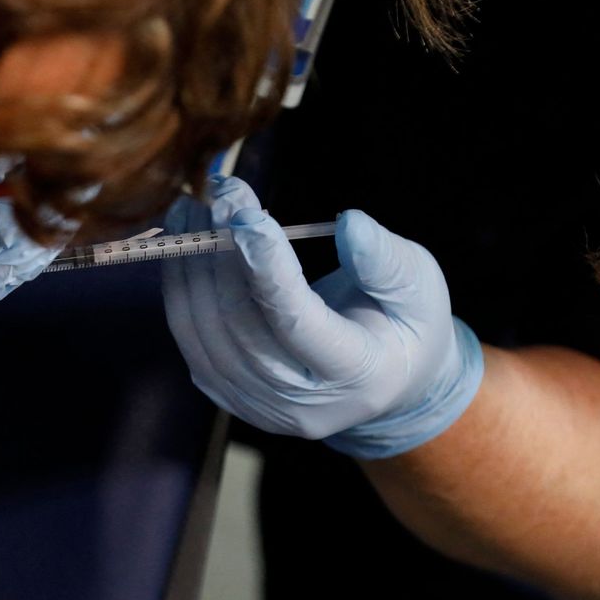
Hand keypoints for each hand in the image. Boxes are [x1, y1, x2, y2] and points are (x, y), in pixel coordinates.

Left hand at [161, 175, 483, 457]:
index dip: (267, 267)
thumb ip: (386, 260)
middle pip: (241, 324)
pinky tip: (184, 241)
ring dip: (191, 263)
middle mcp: (300, 403)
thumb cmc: (405, 324)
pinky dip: (180, 285)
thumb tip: (349, 224)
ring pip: (204, 330)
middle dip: (222, 252)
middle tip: (219, 194)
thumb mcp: (419, 287)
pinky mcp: (228, 395)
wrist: (387, 384)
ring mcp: (258, 406)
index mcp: (357, 376)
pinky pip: (189, 337)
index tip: (246, 212)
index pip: (298, 323)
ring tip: (194, 207)